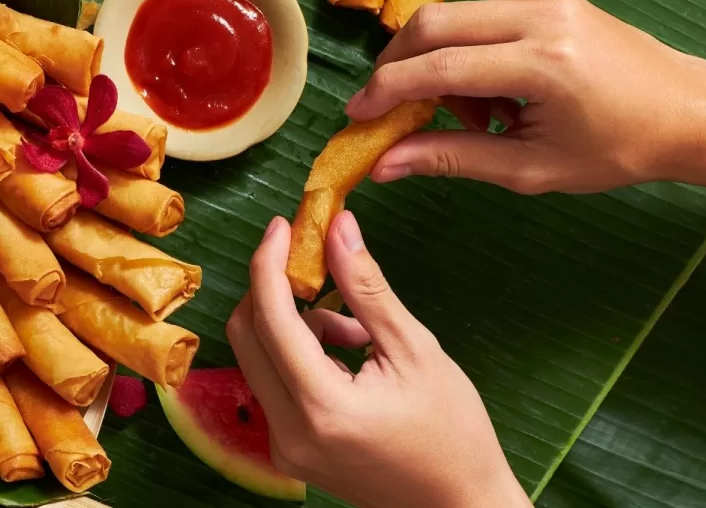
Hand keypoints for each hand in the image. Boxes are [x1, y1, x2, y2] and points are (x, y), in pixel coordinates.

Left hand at [226, 211, 530, 507]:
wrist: (458, 504)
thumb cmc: (452, 431)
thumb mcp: (415, 349)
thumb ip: (367, 287)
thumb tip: (338, 228)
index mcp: (322, 406)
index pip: (271, 318)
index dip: (270, 262)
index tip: (285, 224)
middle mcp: (289, 431)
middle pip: (247, 335)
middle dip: (273, 287)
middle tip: (312, 260)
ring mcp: (284, 445)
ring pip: (259, 357)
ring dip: (294, 324)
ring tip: (356, 329)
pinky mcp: (288, 449)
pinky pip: (275, 383)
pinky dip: (299, 354)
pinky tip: (348, 354)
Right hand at [345, 0, 705, 196]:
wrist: (687, 110)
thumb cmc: (618, 149)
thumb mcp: (531, 169)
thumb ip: (451, 159)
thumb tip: (384, 164)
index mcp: (543, 62)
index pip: (440, 67)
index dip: (386, 91)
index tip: (356, 117)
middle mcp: (541, 15)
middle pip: (433, 23)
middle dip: (396, 67)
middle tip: (389, 112)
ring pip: (452, 18)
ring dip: (435, 65)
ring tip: (468, 117)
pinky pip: (480, 18)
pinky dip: (463, 55)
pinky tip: (490, 96)